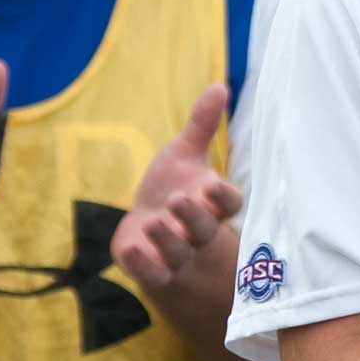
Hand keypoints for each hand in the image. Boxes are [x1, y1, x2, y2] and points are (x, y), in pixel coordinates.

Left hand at [112, 83, 241, 289]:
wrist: (145, 229)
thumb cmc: (173, 186)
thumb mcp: (185, 155)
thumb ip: (202, 125)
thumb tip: (220, 86)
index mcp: (212, 203)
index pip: (229, 203)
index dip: (223, 196)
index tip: (212, 184)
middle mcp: (200, 232)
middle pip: (206, 229)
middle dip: (194, 216)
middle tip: (178, 199)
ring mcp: (178, 255)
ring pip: (179, 252)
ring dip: (167, 239)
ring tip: (153, 221)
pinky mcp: (153, 271)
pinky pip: (152, 274)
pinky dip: (142, 264)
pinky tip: (130, 249)